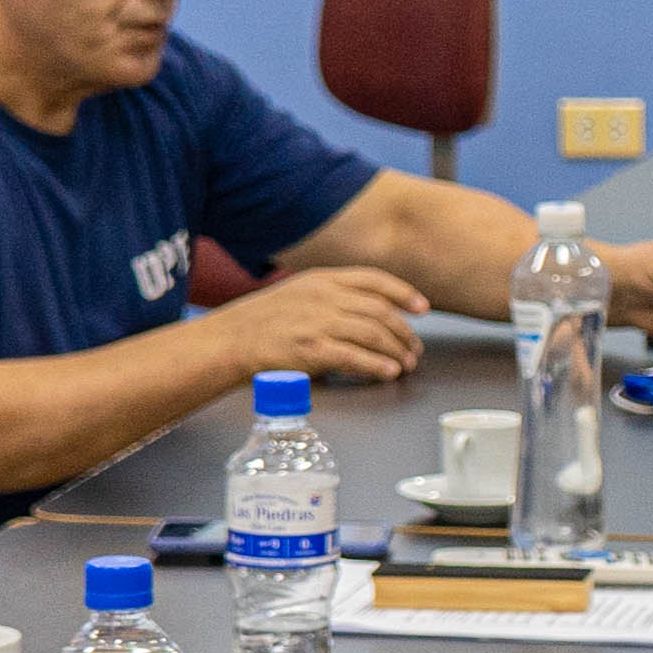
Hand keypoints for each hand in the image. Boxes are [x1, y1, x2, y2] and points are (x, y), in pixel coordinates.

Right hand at [221, 261, 430, 383]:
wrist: (230, 340)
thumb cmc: (262, 321)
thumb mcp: (298, 293)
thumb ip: (330, 297)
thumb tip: (366, 312)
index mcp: (321, 279)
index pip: (373, 280)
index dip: (403, 293)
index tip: (422, 308)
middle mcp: (324, 297)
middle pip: (380, 311)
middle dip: (404, 331)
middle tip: (414, 348)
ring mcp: (318, 323)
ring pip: (373, 334)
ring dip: (396, 351)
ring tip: (405, 364)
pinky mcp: (312, 350)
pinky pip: (355, 357)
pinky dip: (377, 365)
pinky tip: (388, 372)